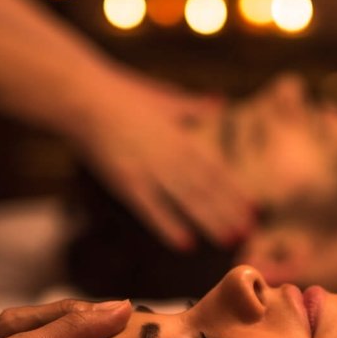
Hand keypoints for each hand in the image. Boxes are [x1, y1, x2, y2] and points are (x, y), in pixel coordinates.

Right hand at [77, 75, 255, 250]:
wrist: (81, 95)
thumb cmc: (121, 93)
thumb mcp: (164, 97)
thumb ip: (194, 106)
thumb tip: (221, 102)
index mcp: (180, 136)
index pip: (214, 168)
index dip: (235, 190)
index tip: (255, 208)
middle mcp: (169, 155)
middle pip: (206, 188)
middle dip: (229, 211)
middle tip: (250, 233)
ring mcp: (148, 170)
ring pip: (186, 199)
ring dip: (209, 221)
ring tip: (229, 241)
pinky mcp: (125, 182)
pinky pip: (150, 209)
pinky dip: (168, 226)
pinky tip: (186, 244)